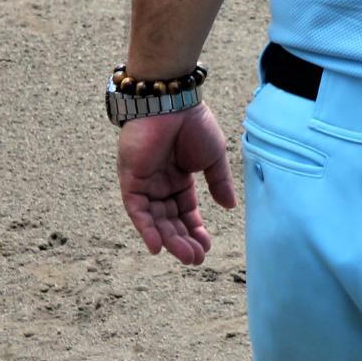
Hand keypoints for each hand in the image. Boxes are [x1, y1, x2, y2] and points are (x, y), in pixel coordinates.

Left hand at [116, 102, 234, 265]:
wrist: (173, 101)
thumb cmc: (194, 123)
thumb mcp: (213, 157)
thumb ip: (218, 183)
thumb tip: (230, 207)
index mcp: (179, 178)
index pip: (185, 211)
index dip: (195, 229)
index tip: (207, 247)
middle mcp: (159, 184)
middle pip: (170, 220)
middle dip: (183, 240)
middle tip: (196, 259)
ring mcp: (144, 182)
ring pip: (155, 219)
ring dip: (168, 239)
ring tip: (186, 256)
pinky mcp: (131, 179)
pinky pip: (136, 209)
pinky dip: (145, 228)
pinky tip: (157, 246)